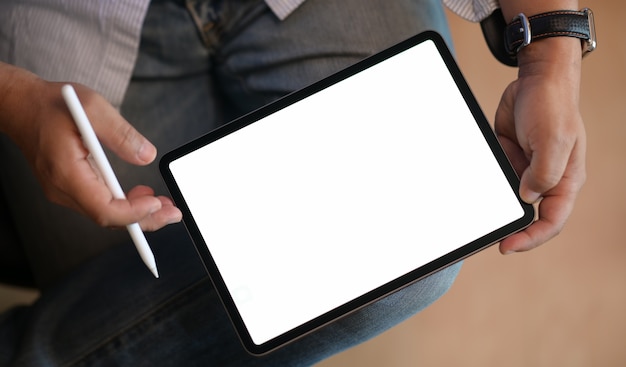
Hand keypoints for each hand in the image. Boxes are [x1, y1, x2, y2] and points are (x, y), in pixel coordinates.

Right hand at [0, 69, 181, 229]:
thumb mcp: (93, 108)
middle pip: (108, 218)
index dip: (134, 213)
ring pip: (105, 214)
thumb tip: (146, 156)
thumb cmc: (53, 104)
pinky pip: (100, 204)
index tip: (156, 203)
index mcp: (66, 172)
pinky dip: (124, 205)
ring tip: (163, 203)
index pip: (104, 209)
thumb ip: (121, 134)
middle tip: (173, 212)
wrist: (22, 106)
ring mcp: (64, 190)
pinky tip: (143, 196)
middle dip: (144, 219)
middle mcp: (63, 188)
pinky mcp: (70, 187)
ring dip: (137, 213)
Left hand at [494, 38, 585, 253]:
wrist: (535, 80)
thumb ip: (543, 172)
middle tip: (487, 239)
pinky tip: (471, 192)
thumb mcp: (553, 139)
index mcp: (564, 180)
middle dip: (511, 230)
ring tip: (475, 219)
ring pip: (510, 200)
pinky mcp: (509, 159)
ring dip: (496, 209)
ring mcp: (526, 170)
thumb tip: (526, 198)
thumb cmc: (552, 106)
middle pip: (529, 216)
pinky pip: (496, 180)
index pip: (551, 220)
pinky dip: (486, 188)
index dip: (531, 238)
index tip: (507, 246)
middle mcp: (545, 179)